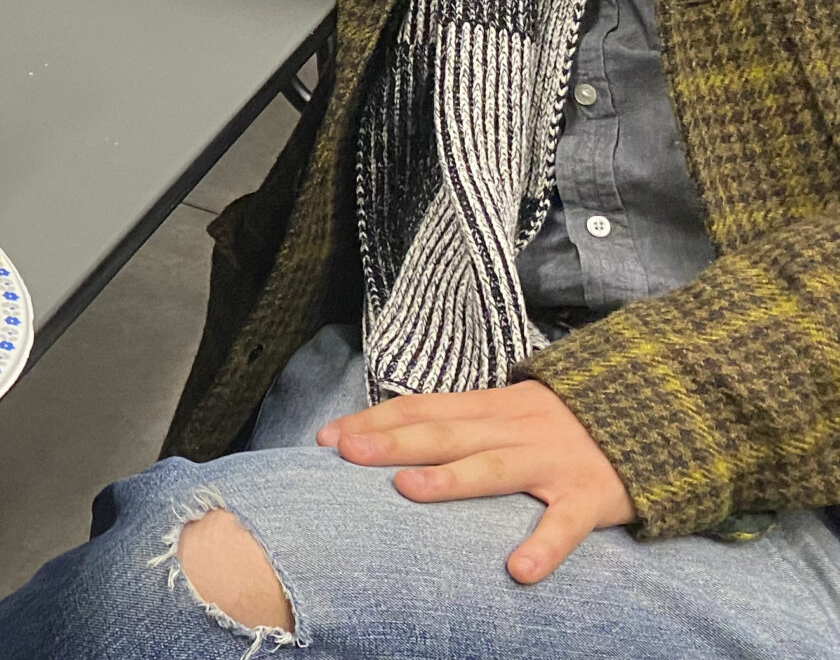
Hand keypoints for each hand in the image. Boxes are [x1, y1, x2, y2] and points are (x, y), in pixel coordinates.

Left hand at [318, 379, 631, 583]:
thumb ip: (461, 423)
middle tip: (345, 453)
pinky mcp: (591, 496)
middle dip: (392, 441)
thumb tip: (395, 438)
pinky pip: (566, 524)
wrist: (651, 410)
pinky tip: (519, 571)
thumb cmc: (562, 422)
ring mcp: (551, 461)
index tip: (327, 437)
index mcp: (489, 407)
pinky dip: (544, 546)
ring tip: (407, 490)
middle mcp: (513, 428)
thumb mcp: (508, 410)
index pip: (421, 408)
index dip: (374, 421)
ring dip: (450, 479)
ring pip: (494, 468)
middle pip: (444, 433)